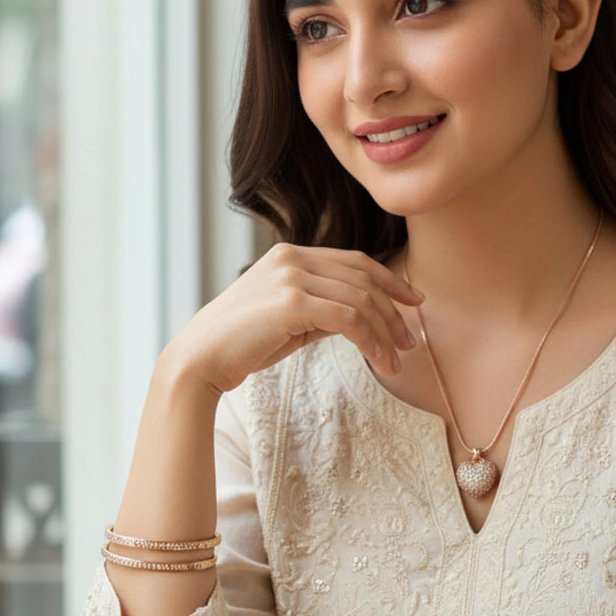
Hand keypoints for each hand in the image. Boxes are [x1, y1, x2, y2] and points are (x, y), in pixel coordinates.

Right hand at [164, 244, 422, 394]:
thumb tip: (364, 319)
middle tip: (410, 342)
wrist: (201, 359)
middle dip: (394, 312)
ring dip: (385, 333)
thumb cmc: (244, 344)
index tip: (415, 301)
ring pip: (360, 300)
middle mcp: (293, 258)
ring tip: (396, 361)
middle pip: (363, 280)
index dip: (390, 280)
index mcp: (291, 255)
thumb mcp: (291, 319)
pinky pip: (348, 319)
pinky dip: (370, 341)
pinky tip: (378, 360)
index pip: (355, 262)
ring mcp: (291, 278)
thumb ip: (325, 309)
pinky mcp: (291, 303)